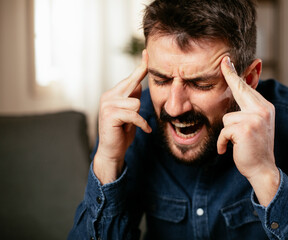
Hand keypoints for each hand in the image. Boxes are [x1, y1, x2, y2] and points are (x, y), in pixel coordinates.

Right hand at [94, 50, 151, 184]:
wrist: (112, 151)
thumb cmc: (122, 132)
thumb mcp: (130, 113)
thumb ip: (132, 98)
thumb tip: (138, 84)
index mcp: (114, 94)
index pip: (130, 78)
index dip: (140, 66)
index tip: (147, 53)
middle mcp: (109, 96)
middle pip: (133, 83)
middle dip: (141, 81)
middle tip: (148, 64)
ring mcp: (108, 104)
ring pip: (136, 102)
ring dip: (139, 116)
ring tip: (132, 124)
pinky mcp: (110, 115)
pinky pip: (134, 114)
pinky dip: (141, 124)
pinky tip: (143, 130)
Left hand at [217, 56, 278, 205]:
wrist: (262, 169)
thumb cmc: (254, 148)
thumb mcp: (255, 126)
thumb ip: (249, 111)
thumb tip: (239, 95)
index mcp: (265, 108)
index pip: (248, 88)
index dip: (236, 75)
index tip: (226, 61)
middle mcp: (263, 110)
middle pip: (240, 90)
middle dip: (230, 76)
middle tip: (223, 61)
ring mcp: (256, 118)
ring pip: (227, 118)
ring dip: (226, 133)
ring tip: (236, 143)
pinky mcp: (246, 129)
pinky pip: (224, 131)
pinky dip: (222, 143)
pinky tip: (228, 150)